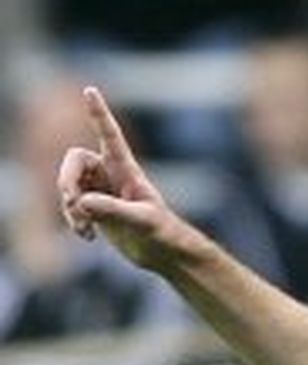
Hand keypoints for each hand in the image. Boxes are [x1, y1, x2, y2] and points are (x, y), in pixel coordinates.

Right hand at [57, 87, 202, 270]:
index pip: (110, 136)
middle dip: (66, 179)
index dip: (99, 114)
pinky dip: (73, 220)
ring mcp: (101, 190)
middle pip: (74, 160)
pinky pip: (71, 205)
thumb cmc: (163, 234)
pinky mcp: (96, 208)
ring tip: (86, 229)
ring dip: (70, 207)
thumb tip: (82, 202)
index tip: (90, 90)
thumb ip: (113, 210)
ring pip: (69, 186)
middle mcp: (111, 175)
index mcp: (127, 169)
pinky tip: (88, 237)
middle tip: (72, 201)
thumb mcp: (142, 222)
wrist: (165, 254)